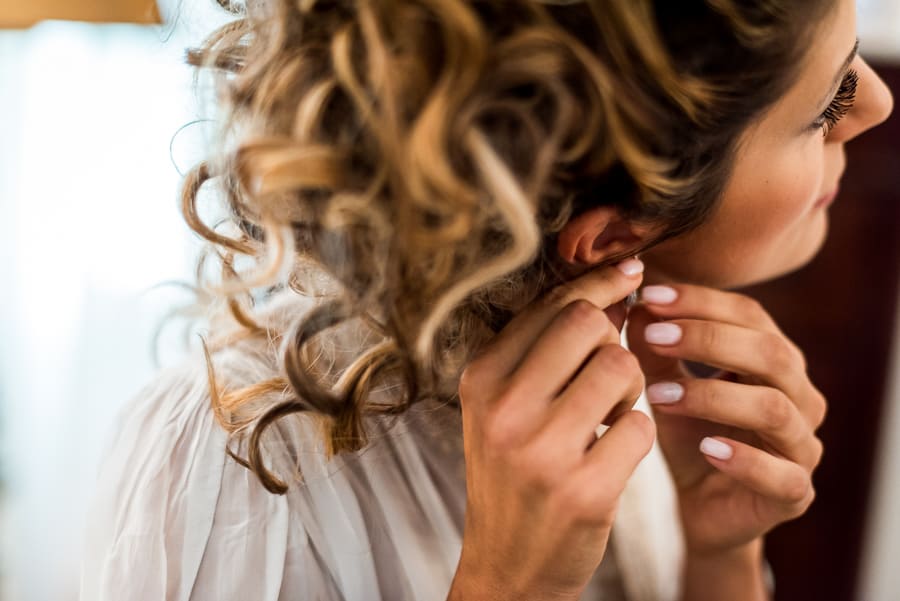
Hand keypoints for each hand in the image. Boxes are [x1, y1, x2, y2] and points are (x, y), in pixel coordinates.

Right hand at [448, 260, 654, 600]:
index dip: (600, 282)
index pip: (553, 305)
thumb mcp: (503, 406)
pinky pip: (642, 426)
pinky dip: (638, 433)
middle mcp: (504, 409)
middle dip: (613, 339)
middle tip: (607, 372)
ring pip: (621, 368)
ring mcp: (542, 452)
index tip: (631, 273)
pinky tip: (612, 453)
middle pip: (588, 323)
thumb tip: (612, 287)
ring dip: (632, 388)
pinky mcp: (584, 490)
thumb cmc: (512, 472)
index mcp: (481, 379)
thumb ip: (545, 349)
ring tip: (609, 416)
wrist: (507, 564)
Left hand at [626, 284, 825, 555]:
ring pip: (775, 408)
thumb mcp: (667, 388)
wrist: (701, 511)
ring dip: (712, 396)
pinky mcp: (795, 494)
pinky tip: (707, 448)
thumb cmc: (690, 439)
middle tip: (653, 337)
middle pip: (771, 353)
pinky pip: (783, 476)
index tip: (649, 295)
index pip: (750, 315)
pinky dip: (745, 459)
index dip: (702, 302)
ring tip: (658, 395)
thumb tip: (635, 302)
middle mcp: (801, 397)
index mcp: (776, 362)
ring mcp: (803, 447)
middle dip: (708, 339)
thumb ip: (655, 350)